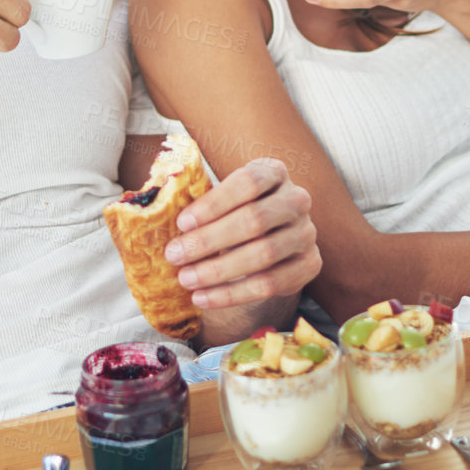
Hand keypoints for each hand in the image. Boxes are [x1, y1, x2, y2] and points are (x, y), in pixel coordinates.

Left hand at [162, 158, 321, 311]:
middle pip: (254, 220)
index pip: (247, 182)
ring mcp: (307, 233)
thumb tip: (158, 214)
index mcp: (273, 172)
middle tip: (174, 255)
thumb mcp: (223, 199)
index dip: (214, 203)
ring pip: (263, 254)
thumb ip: (200, 201)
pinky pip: (270, 284)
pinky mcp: (311, 265)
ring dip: (218, 271)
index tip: (182, 223)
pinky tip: (204, 298)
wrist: (271, 241)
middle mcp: (297, 199)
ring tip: (186, 279)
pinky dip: (232, 295)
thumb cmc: (235, 212)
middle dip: (209, 240)